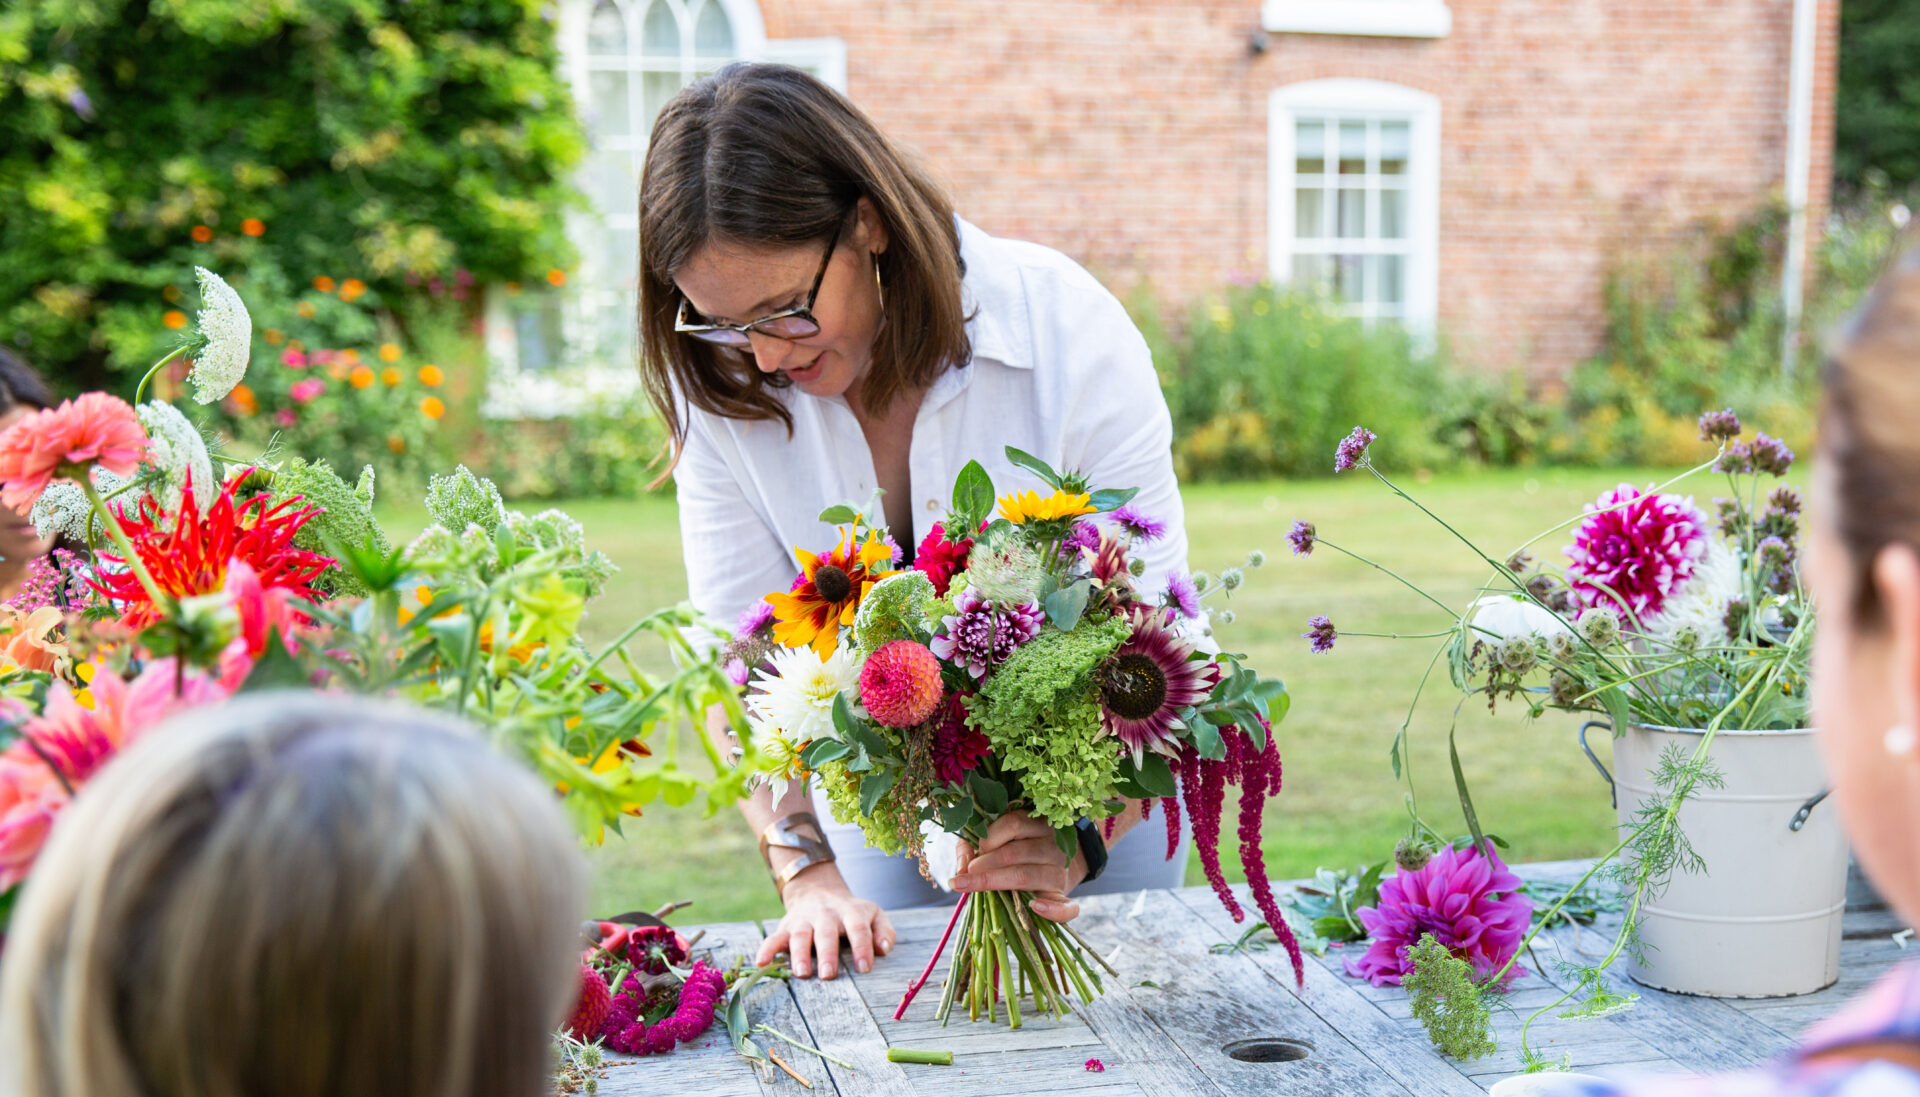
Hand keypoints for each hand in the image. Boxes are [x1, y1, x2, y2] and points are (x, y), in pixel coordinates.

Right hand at [754, 864, 895, 979]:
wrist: (818, 891)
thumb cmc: (851, 913)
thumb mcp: (873, 914)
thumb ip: (884, 931)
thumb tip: (884, 949)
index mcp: (850, 912)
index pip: (858, 928)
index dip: (862, 946)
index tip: (864, 968)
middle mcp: (826, 914)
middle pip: (826, 932)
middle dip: (827, 953)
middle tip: (829, 975)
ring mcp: (804, 920)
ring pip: (800, 935)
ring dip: (800, 954)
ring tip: (802, 974)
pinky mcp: (786, 927)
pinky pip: (774, 937)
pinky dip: (767, 948)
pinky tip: (761, 962)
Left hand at [950, 810, 1086, 922]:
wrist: (1051, 867)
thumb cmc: (1016, 851)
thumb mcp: (997, 840)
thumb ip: (974, 846)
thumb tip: (960, 868)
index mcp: (1037, 825)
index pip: (1013, 824)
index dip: (988, 837)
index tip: (974, 850)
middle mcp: (1052, 847)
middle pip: (1015, 853)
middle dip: (985, 864)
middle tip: (965, 875)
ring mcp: (1059, 873)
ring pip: (1027, 876)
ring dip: (997, 881)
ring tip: (974, 886)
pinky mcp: (1063, 897)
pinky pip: (1066, 907)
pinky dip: (1052, 910)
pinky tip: (1034, 907)